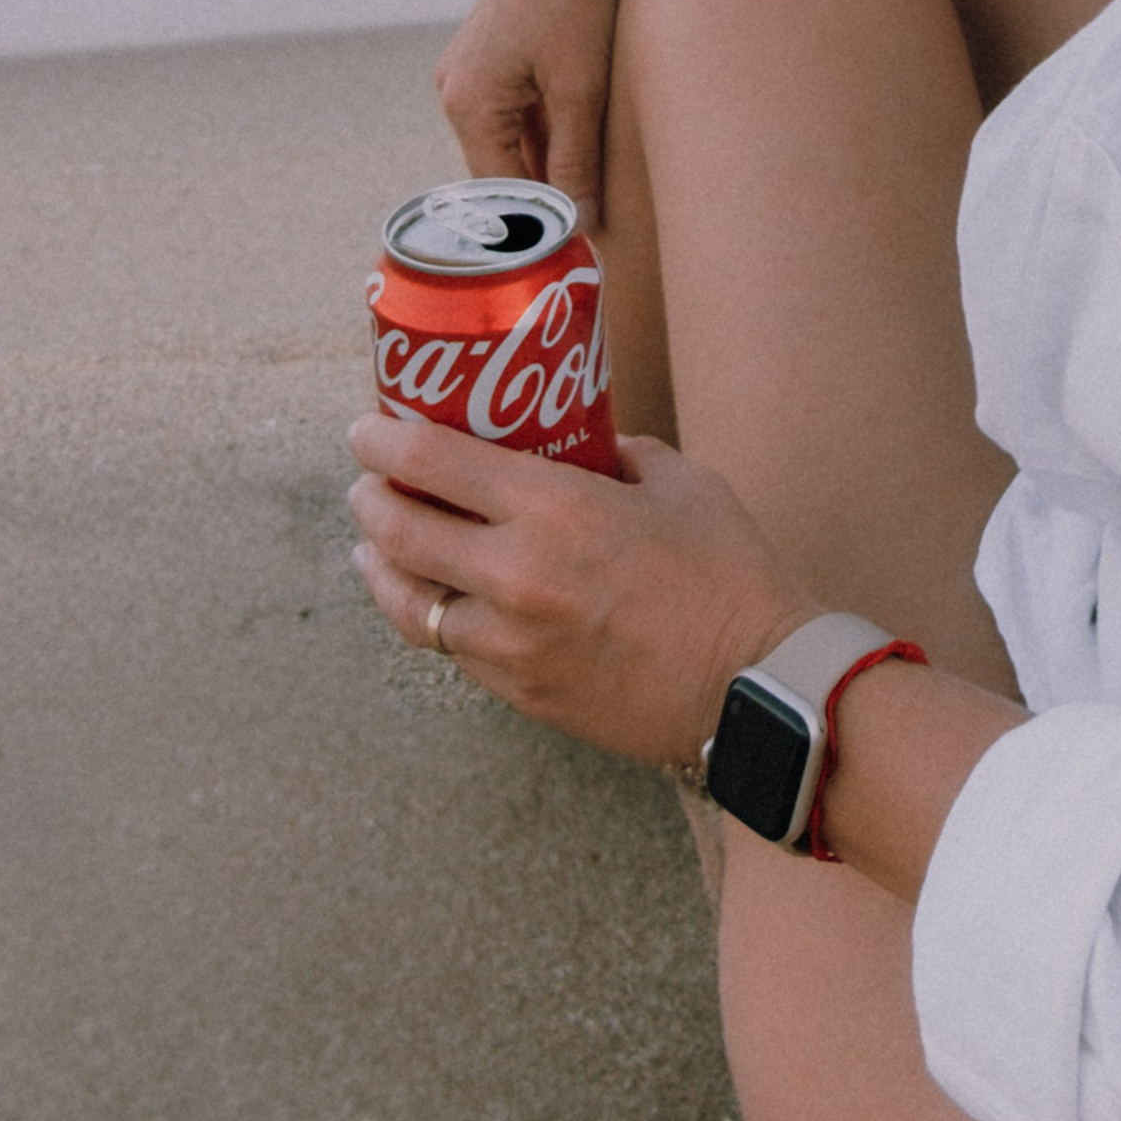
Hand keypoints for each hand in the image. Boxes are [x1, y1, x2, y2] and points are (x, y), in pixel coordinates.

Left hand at [347, 408, 811, 765]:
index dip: (383, 440)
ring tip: (374, 546)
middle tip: (367, 481)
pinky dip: (431, 615)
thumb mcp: (683, 484)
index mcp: (555, 510)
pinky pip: (452, 649)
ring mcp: (510, 643)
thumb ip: (621, 455)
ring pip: (407, 603)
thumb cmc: (730, 577)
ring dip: (380, 567)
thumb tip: (585, 443)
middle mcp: (515, 575)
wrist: (753, 690)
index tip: (367, 428)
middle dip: (369, 498)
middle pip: (398, 531)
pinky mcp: (519, 692)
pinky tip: (434, 600)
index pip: (431, 463)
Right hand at [434, 0, 635, 220]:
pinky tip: (593, 134)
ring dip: (554, 159)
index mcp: (466, 102)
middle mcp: (455, 87)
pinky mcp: (494, 51)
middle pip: (503, 167)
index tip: (582, 251)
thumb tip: (581, 226)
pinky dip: (553, 126)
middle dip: (548, 193)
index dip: (540, 223)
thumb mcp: (584, 89)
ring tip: (601, 186)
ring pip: (515, 139)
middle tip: (600, 229)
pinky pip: (520, 108)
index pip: (499, 192)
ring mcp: (471, 67)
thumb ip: (578, 160)